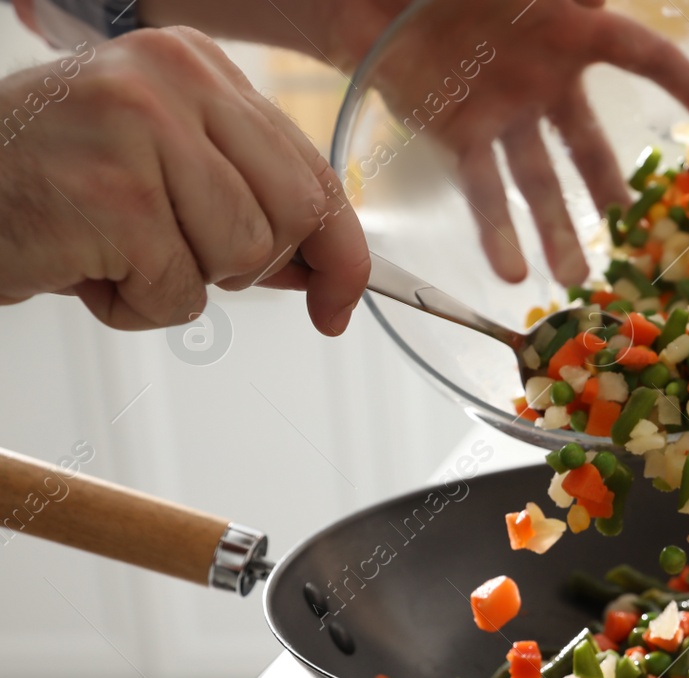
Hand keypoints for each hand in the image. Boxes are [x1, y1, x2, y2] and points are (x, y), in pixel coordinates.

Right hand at [0, 27, 368, 333]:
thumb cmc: (52, 186)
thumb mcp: (162, 172)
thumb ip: (247, 204)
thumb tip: (330, 271)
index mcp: (195, 67)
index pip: (312, 168)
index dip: (339, 248)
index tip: (341, 296)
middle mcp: (172, 81)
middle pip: (292, 215)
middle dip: (248, 263)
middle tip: (174, 254)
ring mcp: (140, 130)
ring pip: (241, 256)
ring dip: (180, 283)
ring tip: (117, 251)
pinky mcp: (113, 194)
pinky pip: (178, 293)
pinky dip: (135, 306)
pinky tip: (88, 268)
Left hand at [356, 0, 688, 286]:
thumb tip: (606, 2)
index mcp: (570, 31)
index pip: (646, 58)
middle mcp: (544, 79)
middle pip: (591, 145)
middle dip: (615, 193)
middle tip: (647, 239)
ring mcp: (504, 111)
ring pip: (541, 182)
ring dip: (559, 232)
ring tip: (577, 280)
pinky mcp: (460, 134)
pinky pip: (484, 189)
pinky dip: (497, 231)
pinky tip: (513, 272)